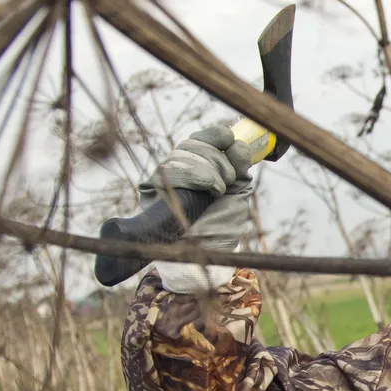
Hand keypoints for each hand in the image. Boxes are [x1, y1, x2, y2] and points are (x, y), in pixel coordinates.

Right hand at [143, 123, 258, 293]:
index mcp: (199, 165)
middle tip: (228, 180)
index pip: (202, 137)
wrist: (204, 255)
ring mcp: (163, 178)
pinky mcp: (150, 188)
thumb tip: (239, 142)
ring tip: (218, 190)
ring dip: (209, 168)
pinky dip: (193, 174)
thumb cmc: (220, 226)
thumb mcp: (236, 192)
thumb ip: (238, 167)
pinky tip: (207, 188)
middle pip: (193, 143)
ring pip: (183, 153)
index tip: (231, 141)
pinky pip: (169, 169)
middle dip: (218, 158)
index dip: (217, 135)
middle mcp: (178, 168)